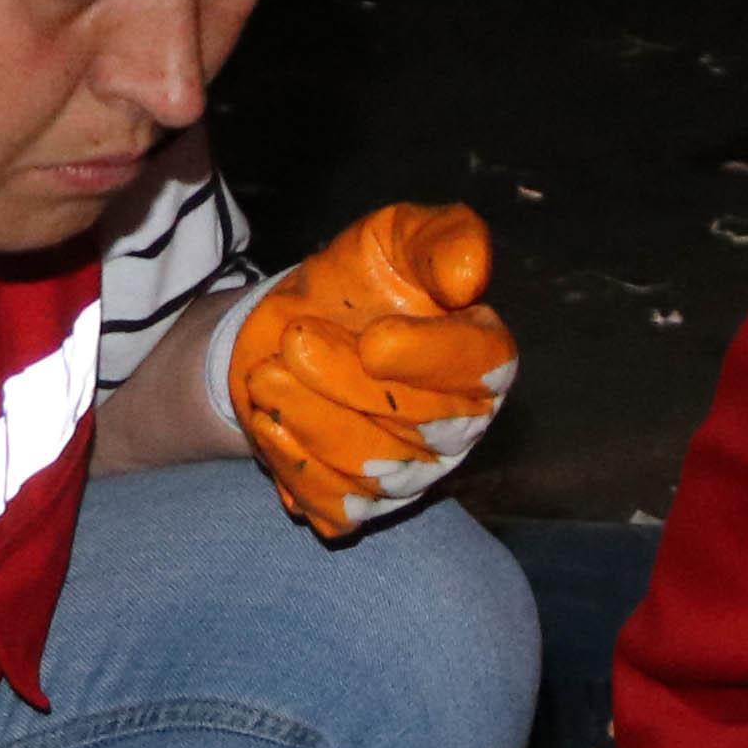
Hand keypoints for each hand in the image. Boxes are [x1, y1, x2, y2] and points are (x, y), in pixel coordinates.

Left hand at [226, 204, 517, 538]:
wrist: (289, 334)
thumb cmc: (354, 284)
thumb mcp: (393, 240)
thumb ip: (439, 242)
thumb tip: (469, 277)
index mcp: (482, 358)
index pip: (482, 369)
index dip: (430, 359)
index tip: (373, 338)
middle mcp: (460, 427)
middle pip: (419, 424)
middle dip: (345, 382)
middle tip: (293, 341)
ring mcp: (413, 475)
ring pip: (371, 468)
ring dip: (309, 417)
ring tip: (265, 374)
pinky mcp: (363, 507)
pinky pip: (336, 504)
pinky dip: (295, 465)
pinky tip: (268, 423)